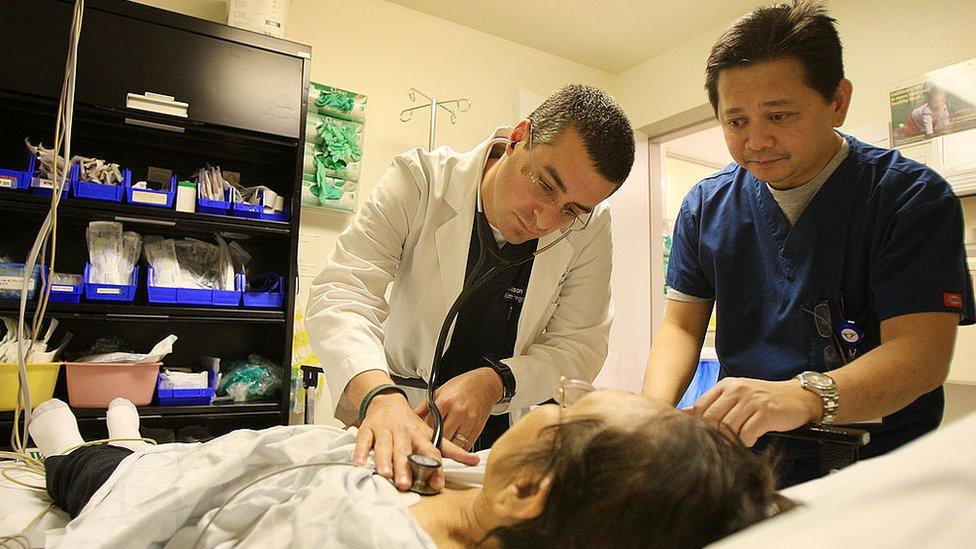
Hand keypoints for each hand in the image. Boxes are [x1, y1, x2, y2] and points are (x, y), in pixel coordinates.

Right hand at [354, 392, 479, 491]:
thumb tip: (474, 460)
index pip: (429, 451)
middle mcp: (403, 434)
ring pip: (384, 447)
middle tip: (405, 484)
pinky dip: (360, 452)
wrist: (387, 401)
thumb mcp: (431, 434)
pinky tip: (359, 463)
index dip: (434, 467)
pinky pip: (363, 441)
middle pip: (404, 452)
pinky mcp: (368, 429)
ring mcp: (384, 431)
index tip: (437, 484)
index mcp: (420, 436)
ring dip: (384, 461)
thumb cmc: (410, 424)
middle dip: (404, 468)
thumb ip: (452, 450)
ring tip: (385, 475)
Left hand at [415, 367, 503, 449]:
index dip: (425, 433)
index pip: (431, 425)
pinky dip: (459, 449)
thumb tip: (410, 418)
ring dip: (448, 449)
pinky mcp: (478, 427)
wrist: (485, 383)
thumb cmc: (462, 386)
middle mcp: (458, 411)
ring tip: (442, 449)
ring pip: (455, 444)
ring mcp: (470, 420)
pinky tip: (455, 447)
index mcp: (446, 401)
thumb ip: (425, 407)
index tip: (421, 439)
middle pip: (443, 436)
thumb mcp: (440, 391)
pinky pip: (467, 444)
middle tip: (430, 448)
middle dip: (436, 443)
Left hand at [692, 377, 821, 446]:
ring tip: (739, 439)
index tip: (704, 435)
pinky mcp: (765, 413)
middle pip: (711, 419)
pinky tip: (752, 439)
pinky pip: (746, 434)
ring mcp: (752, 401)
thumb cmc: (765, 399)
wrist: (799, 397)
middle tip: (724, 441)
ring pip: (728, 428)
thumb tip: (684, 413)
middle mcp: (737, 390)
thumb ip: (713, 404)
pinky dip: (746, 442)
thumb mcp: (737, 396)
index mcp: (726, 385)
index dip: (698, 425)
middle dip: (715, 434)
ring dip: (732, 439)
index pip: (700, 407)